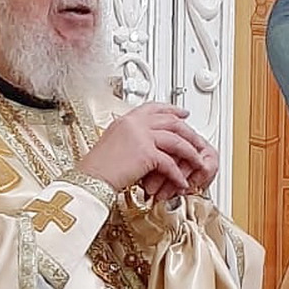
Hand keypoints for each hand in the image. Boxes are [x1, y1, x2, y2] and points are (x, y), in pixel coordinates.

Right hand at [78, 102, 216, 198]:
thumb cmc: (96, 168)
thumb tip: (142, 146)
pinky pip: (170, 163)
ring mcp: (141, 136)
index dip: (171, 109)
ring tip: (197, 162)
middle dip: (189, 131)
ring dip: (190, 153)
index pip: (154, 107)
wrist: (90, 179)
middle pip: (171, 121)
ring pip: (176, 140)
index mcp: (126, 119)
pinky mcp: (146, 153)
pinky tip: (181, 181)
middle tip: (198, 140)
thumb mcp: (112, 144)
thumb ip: (128, 138)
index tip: (182, 113)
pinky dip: (178, 174)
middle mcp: (134, 123)